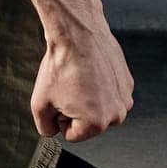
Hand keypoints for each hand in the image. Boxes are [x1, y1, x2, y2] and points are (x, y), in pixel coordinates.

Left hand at [30, 10, 135, 141]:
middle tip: (68, 86)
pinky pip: (107, 91)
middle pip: (87, 122)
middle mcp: (117, 113)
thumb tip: (52, 131)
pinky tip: (89, 70)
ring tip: (78, 77)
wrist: (77, 33)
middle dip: (75, 108)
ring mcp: (124, 96)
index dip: (59, 116)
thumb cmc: (61, 65)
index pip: (72, 134)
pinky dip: (97, 83)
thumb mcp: (39, 104)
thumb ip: (45, 128)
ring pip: (98, 106)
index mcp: (97, 123)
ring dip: (87, 97)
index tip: (59, 97)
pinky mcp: (127, 80)